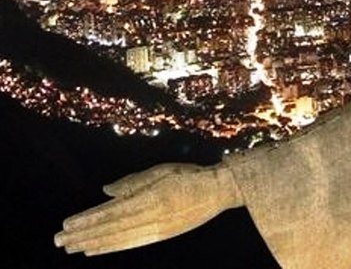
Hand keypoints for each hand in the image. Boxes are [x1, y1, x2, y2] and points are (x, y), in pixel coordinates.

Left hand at [54, 163, 241, 255]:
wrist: (219, 191)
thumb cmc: (190, 175)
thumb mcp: (161, 171)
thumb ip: (133, 182)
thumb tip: (105, 191)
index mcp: (151, 197)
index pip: (112, 211)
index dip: (88, 219)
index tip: (68, 224)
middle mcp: (152, 216)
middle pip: (111, 228)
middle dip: (83, 235)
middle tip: (60, 240)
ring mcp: (157, 228)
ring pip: (118, 238)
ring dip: (93, 243)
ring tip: (72, 247)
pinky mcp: (163, 235)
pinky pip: (132, 243)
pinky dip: (112, 247)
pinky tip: (97, 249)